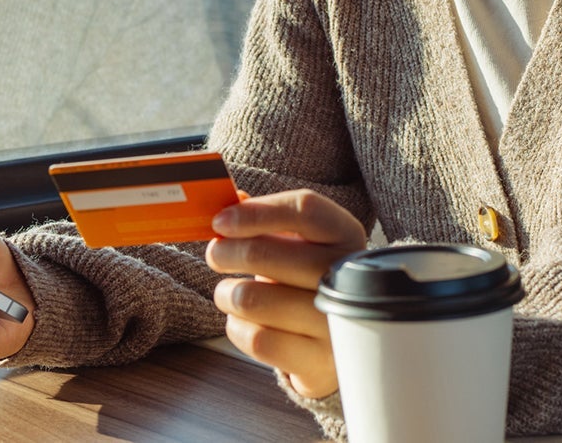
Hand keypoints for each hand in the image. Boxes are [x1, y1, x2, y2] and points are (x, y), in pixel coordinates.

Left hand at [205, 189, 367, 398]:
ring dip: (227, 293)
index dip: (256, 212)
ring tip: (230, 292)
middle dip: (225, 252)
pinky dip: (237, 327)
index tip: (220, 221)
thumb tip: (231, 200)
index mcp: (345, 234)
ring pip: (251, 299)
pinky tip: (245, 321)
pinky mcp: (318, 361)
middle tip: (216, 254)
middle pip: (265, 254)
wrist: (337, 337)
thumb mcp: (298, 241)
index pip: (304, 210)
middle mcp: (345, 276)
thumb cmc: (307, 277)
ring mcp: (334, 322)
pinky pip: (256, 339)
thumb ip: (265, 218)